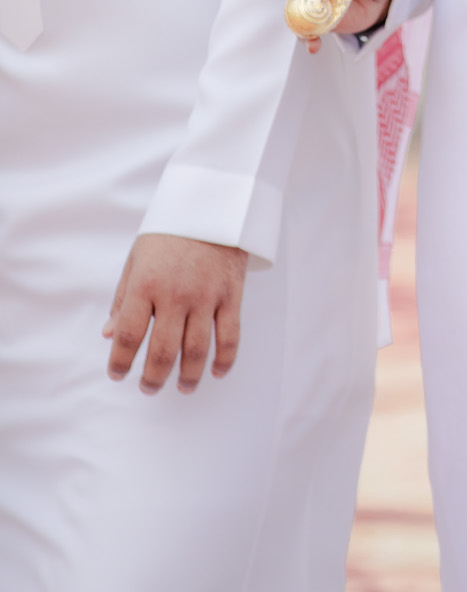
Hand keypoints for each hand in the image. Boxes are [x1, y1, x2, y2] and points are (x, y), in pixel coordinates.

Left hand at [104, 234, 248, 393]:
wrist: (213, 202)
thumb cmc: (170, 231)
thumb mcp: (137, 258)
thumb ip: (123, 298)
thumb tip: (109, 334)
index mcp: (146, 284)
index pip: (128, 334)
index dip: (120, 361)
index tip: (117, 374)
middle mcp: (175, 294)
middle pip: (162, 350)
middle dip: (153, 378)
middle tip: (148, 389)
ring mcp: (206, 295)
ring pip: (197, 349)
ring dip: (188, 376)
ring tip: (183, 388)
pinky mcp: (232, 294)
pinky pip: (230, 335)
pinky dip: (224, 359)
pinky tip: (216, 371)